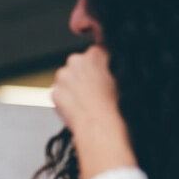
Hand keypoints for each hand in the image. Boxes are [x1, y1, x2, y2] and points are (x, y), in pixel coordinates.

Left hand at [52, 45, 137, 178]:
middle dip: (83, 76)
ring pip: (66, 80)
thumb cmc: (117, 104)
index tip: (100, 79)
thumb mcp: (124, 77)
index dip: (98, 69)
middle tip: (93, 92)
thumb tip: (111, 66)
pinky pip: (59, 94)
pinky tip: (77, 108)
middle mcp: (77, 61)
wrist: (102, 125)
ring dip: (73, 88)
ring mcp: (63, 76)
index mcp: (96, 53)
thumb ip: (114, 65)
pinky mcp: (54, 91)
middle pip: (78, 66)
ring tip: (86, 102)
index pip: (94, 55)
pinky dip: (65, 100)